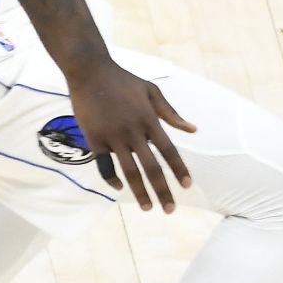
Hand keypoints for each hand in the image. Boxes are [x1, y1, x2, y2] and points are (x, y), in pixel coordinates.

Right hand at [65, 59, 196, 211]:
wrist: (90, 72)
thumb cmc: (124, 81)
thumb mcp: (152, 91)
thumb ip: (171, 113)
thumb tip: (192, 130)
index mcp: (150, 120)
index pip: (169, 151)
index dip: (179, 169)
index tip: (187, 186)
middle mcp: (133, 132)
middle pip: (151, 168)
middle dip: (162, 190)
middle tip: (170, 210)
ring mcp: (112, 137)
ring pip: (129, 171)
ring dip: (139, 192)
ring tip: (148, 208)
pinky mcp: (94, 139)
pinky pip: (104, 165)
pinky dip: (112, 179)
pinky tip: (120, 188)